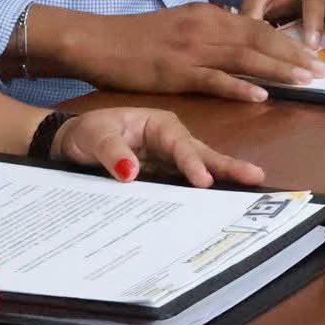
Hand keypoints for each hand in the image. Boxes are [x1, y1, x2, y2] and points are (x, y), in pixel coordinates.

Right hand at [43, 3, 324, 102]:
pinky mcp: (174, 71)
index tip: (315, 55)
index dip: (290, 41)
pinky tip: (261, 94)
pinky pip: (213, 79)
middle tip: (323, 70)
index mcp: (209, 14)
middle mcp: (205, 25)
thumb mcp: (183, 24)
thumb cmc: (139, 38)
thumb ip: (213, 30)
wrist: (98, 40)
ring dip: (279, 69)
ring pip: (244, 57)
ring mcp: (191, 48)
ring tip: (307, 81)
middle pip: (260, 39)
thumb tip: (242, 35)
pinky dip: (239, 85)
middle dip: (295, 54)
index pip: (259, 26)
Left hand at [50, 106, 266, 188]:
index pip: (178, 143)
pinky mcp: (164, 174)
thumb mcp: (94, 138)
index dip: (191, 162)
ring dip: (223, 176)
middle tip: (255, 176)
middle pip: (201, 152)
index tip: (203, 180)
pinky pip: (185, 182)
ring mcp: (169, 158)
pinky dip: (204, 190)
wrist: (70, 144)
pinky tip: (220, 202)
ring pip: (199, 167)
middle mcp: (169, 139)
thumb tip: (132, 173)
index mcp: (156, 123)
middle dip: (227, 164)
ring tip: (249, 185)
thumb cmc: (84, 135)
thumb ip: (113, 153)